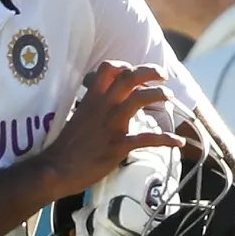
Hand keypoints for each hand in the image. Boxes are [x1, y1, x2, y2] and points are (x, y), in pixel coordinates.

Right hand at [40, 63, 184, 199]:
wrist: (56, 169)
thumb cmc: (64, 148)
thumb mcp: (76, 119)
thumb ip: (90, 109)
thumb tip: (99, 107)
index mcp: (92, 99)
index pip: (109, 69)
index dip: (125, 66)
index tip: (133, 71)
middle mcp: (104, 107)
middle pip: (130, 77)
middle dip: (150, 72)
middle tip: (162, 75)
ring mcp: (112, 125)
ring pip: (141, 99)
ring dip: (159, 95)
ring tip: (170, 97)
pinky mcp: (118, 145)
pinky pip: (148, 138)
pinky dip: (167, 139)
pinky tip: (178, 142)